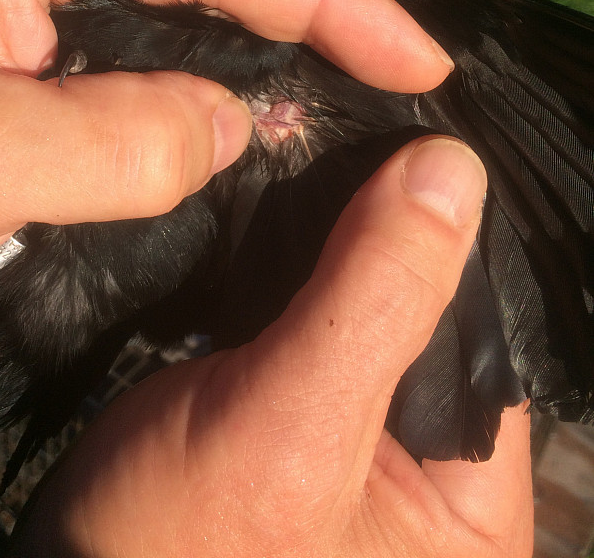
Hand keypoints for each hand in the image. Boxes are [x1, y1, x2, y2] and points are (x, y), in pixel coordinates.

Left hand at [0, 0, 451, 270]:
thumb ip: (120, 144)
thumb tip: (238, 121)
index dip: (325, 0)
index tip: (415, 54)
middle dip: (310, 11)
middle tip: (402, 71)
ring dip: (270, 37)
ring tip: (359, 80)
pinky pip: (161, 13)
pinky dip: (218, 56)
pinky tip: (267, 88)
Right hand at [9, 136, 533, 557]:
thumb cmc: (173, 543)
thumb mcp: (286, 424)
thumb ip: (374, 299)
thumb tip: (451, 169)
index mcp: (469, 504)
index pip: (486, 332)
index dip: (445, 239)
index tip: (400, 149)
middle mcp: (434, 472)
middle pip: (430, 313)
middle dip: (385, 235)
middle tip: (341, 141)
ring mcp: (365, 438)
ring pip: (373, 304)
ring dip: (338, 241)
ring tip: (306, 163)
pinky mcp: (306, 411)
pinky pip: (322, 316)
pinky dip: (300, 266)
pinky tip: (277, 218)